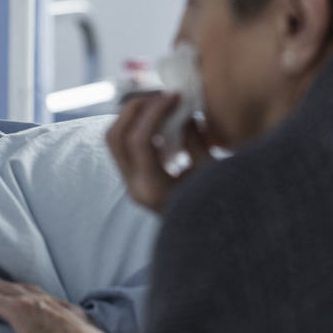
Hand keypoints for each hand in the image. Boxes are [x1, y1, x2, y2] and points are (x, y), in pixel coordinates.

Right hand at [0, 276, 130, 332]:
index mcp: (19, 310)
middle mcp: (34, 300)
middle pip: (5, 286)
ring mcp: (53, 301)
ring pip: (26, 286)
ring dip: (10, 284)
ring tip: (1, 283)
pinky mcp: (68, 308)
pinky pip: (44, 293)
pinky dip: (32, 291)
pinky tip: (35, 296)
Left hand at [106, 92, 211, 212]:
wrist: (207, 238)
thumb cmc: (218, 205)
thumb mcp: (212, 171)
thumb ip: (195, 141)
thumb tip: (184, 114)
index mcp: (153, 188)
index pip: (139, 140)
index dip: (154, 111)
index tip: (175, 95)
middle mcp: (135, 188)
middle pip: (115, 136)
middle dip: (134, 108)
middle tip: (161, 94)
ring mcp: (131, 185)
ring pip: (114, 140)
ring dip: (133, 116)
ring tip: (161, 102)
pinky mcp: (134, 181)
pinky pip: (124, 147)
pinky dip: (138, 127)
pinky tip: (162, 119)